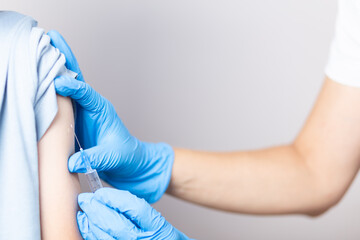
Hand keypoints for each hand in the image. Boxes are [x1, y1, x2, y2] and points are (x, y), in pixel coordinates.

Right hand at [48, 30, 173, 202]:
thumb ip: (95, 157)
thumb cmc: (127, 157)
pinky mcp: (74, 123)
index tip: (58, 82)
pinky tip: (37, 83)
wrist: (131, 166)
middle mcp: (91, 108)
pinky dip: (48, 92)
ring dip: (54, 71)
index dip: (72, 85)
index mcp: (102, 110)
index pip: (86, 93)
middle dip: (63, 60)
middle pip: (75, 80)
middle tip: (50, 39)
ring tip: (40, 52)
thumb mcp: (114, 157)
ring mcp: (81, 114)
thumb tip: (73, 161)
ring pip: (66, 89)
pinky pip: (59, 104)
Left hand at [77, 188, 189, 239]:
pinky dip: (91, 234)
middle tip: (85, 199)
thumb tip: (110, 198)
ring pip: (106, 237)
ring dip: (90, 223)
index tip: (100, 192)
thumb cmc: (162, 239)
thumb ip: (138, 211)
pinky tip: (86, 226)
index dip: (115, 199)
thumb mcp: (160, 223)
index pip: (135, 209)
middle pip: (116, 223)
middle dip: (97, 209)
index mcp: (158, 227)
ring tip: (83, 211)